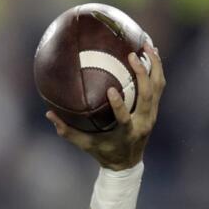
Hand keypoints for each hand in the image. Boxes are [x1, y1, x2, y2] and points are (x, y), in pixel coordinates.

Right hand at [46, 43, 165, 170]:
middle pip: (148, 95)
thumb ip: (67, 131)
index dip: (119, 105)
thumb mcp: (84, 144)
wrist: (127, 163)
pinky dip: (156, 68)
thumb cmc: (102, 152)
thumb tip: (48, 113)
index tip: (110, 90)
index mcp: (127, 133)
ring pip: (158, 86)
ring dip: (155, 65)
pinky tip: (151, 53)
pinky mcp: (155, 108)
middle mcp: (144, 122)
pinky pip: (159, 85)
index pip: (125, 118)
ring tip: (147, 45)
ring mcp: (152, 114)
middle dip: (142, 74)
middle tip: (132, 55)